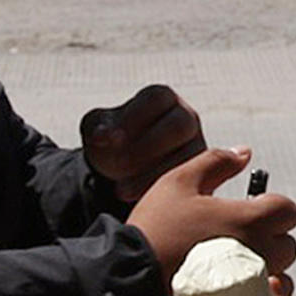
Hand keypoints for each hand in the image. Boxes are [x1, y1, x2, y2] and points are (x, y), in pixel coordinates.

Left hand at [82, 84, 206, 201]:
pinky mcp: (198, 173)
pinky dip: (160, 191)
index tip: (112, 139)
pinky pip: (188, 181)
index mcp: (162, 98)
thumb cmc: (112, 143)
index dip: (134, 117)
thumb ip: (98, 128)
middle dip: (147, 147)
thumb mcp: (98, 130)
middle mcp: (186, 117)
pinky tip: (134, 198)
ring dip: (152, 174)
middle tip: (119, 165)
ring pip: (188, 156)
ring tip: (121, 190)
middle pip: (179, 125)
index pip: (156, 98)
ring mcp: (196, 145)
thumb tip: (101, 135)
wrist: (119, 175)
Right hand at [127, 147, 295, 282]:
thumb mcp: (178, 182)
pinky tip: (230, 292)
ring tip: (233, 268)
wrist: (129, 281)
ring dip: (267, 270)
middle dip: (270, 239)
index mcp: (249, 219)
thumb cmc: (154, 229)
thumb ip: (215, 162)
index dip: (272, 208)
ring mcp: (252, 287)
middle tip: (237, 239)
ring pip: (280, 277)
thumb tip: (244, 153)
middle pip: (288, 245)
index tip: (249, 211)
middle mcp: (260, 253)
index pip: (289, 210)